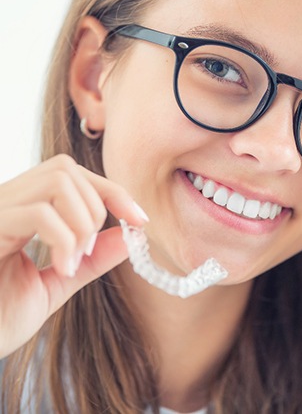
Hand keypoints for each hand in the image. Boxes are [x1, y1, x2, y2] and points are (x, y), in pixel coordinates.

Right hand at [0, 154, 147, 358]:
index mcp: (19, 208)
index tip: (140, 220)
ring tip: (72, 262)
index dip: (111, 191)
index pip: (71, 174)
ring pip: (57, 181)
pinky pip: (38, 212)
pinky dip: (64, 239)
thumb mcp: (58, 282)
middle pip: (67, 169)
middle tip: (87, 253)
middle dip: (96, 208)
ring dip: (81, 223)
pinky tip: (61, 268)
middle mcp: (4, 201)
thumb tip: (131, 235)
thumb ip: (93, 257)